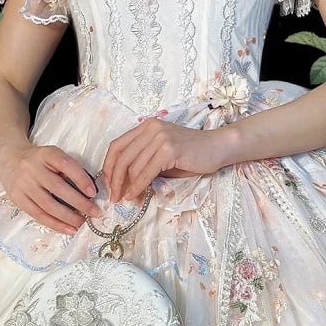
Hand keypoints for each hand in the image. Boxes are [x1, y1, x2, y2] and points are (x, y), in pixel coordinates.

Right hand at [0, 141, 100, 232]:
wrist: (9, 158)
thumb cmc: (38, 160)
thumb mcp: (52, 156)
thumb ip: (67, 168)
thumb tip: (89, 191)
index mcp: (46, 154)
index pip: (66, 165)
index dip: (81, 179)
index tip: (93, 193)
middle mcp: (32, 168)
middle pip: (58, 188)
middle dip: (79, 203)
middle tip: (95, 213)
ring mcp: (23, 185)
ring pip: (48, 205)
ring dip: (68, 217)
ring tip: (82, 223)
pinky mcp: (18, 199)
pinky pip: (38, 215)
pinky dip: (55, 224)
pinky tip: (68, 229)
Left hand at [102, 119, 232, 201]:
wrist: (217, 148)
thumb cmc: (191, 155)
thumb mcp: (162, 156)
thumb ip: (143, 164)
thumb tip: (124, 185)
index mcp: (146, 126)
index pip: (117, 145)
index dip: (108, 166)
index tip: (107, 184)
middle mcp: (150, 128)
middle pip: (121, 156)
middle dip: (114, 179)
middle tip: (113, 196)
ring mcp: (160, 137)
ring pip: (133, 166)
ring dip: (126, 186)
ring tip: (125, 199)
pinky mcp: (169, 149)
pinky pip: (146, 172)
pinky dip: (138, 186)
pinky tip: (135, 195)